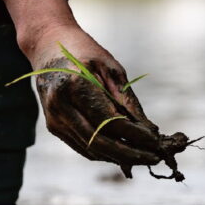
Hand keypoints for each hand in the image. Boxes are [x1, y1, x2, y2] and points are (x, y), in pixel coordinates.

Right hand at [26, 25, 187, 177]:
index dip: (134, 135)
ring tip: (143, 156)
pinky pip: (83, 147)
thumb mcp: (111, 69)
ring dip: (119, 157)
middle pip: (98, 141)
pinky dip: (105, 152)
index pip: (108, 121)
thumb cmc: (84, 52)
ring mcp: (54, 119)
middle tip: (153, 158)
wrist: (48, 46)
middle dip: (129, 154)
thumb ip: (127, 101)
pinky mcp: (54, 127)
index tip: (156, 141)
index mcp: (74, 85)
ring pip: (91, 149)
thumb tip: (148, 131)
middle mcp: (61, 106)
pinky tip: (124, 152)